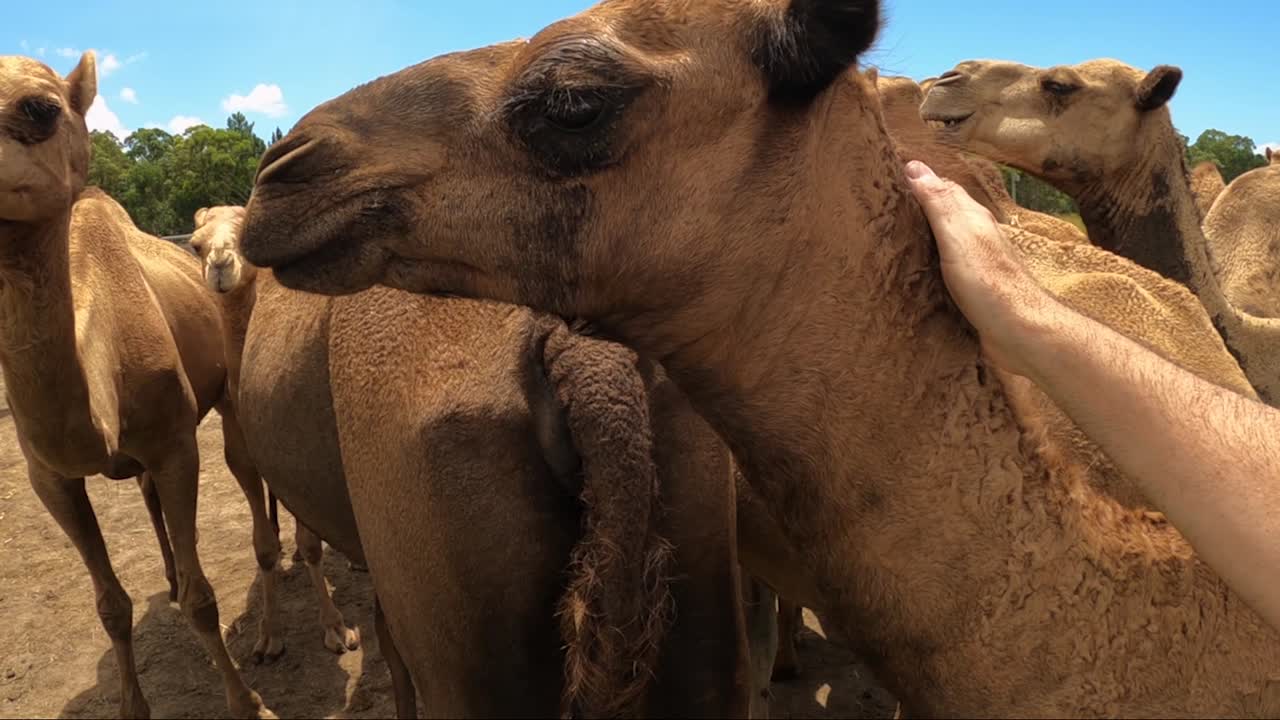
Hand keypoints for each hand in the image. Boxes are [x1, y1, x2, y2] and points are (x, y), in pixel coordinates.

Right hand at [905, 160, 1051, 376]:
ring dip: (922, 236)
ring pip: (944, 241)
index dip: (918, 180)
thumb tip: (914, 167)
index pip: (943, 188)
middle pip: (944, 213)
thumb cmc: (990, 283)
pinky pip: (944, 268)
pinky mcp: (971, 290)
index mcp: (973, 218)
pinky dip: (927, 263)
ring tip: (890, 236)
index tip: (888, 175)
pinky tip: (913, 272)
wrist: (1020, 332)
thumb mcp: (958, 237)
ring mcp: (975, 264)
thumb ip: (938, 204)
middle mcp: (975, 237)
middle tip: (882, 205)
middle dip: (918, 206)